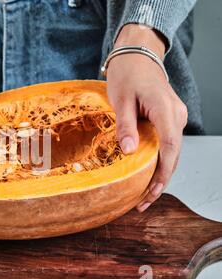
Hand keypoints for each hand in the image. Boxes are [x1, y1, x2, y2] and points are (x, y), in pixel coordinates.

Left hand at [107, 24, 187, 211]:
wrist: (137, 56)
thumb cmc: (127, 74)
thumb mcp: (120, 99)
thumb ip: (125, 125)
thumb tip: (128, 152)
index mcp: (165, 109)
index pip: (169, 147)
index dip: (161, 173)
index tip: (150, 194)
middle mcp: (177, 115)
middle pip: (173, 154)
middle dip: (160, 181)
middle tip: (142, 204)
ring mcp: (176, 116)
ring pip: (172, 151)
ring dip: (160, 173)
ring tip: (144, 196)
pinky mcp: (170, 118)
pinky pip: (167, 144)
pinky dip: (159, 160)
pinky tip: (147, 174)